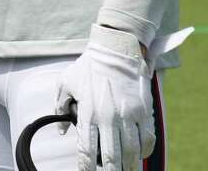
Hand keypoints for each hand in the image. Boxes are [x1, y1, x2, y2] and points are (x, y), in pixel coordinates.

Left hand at [55, 25, 153, 170]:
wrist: (116, 48)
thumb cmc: (89, 66)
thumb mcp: (66, 82)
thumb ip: (59, 106)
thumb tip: (60, 130)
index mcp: (89, 112)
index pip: (87, 149)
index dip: (86, 166)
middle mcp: (109, 117)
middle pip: (112, 156)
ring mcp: (129, 115)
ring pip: (132, 152)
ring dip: (129, 166)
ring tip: (126, 170)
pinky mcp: (144, 111)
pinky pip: (147, 139)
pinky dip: (144, 152)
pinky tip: (139, 156)